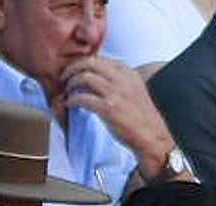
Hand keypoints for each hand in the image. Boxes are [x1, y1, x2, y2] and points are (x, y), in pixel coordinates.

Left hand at [59, 56, 177, 178]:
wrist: (151, 136)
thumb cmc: (141, 117)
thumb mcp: (133, 90)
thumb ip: (119, 80)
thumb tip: (100, 77)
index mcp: (127, 72)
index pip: (100, 58)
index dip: (83, 63)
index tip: (75, 71)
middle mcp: (121, 78)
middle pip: (89, 62)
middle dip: (72, 68)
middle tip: (64, 77)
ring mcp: (115, 92)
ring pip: (84, 77)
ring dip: (70, 83)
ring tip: (66, 91)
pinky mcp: (108, 108)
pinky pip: (82, 98)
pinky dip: (71, 100)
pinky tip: (68, 104)